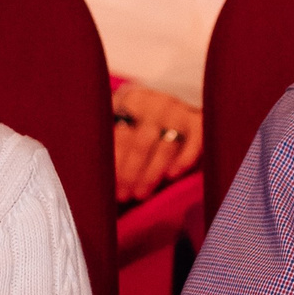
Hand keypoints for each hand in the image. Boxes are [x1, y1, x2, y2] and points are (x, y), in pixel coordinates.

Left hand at [112, 83, 201, 203]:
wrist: (170, 110)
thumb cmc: (138, 124)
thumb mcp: (121, 123)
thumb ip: (111, 142)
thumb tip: (94, 174)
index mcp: (132, 99)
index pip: (121, 133)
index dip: (116, 161)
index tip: (111, 185)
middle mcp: (156, 101)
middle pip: (142, 141)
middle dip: (132, 171)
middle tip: (125, 195)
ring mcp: (179, 109)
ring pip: (166, 144)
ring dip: (153, 171)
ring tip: (141, 193)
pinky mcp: (198, 119)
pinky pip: (195, 139)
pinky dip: (184, 157)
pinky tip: (172, 175)